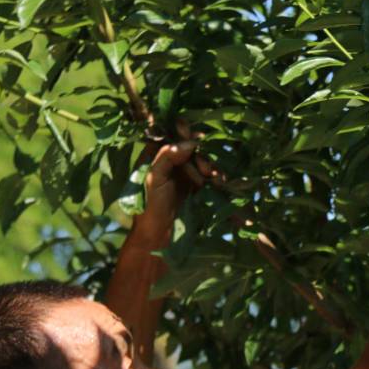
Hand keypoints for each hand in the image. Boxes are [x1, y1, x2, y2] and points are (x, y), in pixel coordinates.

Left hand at [131, 120, 219, 246]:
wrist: (159, 236)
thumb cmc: (149, 206)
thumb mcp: (153, 178)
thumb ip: (166, 157)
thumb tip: (188, 143)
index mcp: (156, 155)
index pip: (171, 134)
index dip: (183, 132)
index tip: (194, 135)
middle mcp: (172, 160)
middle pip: (191, 145)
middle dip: (201, 152)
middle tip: (204, 167)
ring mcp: (186, 172)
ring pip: (203, 159)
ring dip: (209, 164)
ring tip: (212, 175)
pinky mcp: (198, 185)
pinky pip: (211, 174)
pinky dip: (216, 175)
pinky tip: (219, 180)